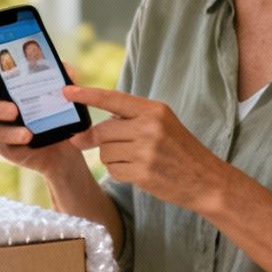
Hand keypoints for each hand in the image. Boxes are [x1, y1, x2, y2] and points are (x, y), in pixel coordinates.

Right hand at [0, 70, 90, 176]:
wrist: (67, 144)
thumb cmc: (58, 111)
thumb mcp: (64, 94)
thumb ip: (63, 79)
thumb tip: (67, 71)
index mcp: (6, 91)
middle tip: (14, 111)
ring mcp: (1, 130)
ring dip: (9, 132)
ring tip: (27, 134)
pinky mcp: (8, 149)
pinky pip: (6, 148)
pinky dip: (16, 146)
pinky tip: (28, 144)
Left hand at [63, 85, 234, 213]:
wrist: (206, 180)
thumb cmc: (180, 150)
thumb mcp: (161, 124)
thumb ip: (129, 120)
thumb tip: (87, 131)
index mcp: (153, 110)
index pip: (112, 99)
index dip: (86, 95)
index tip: (66, 92)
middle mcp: (149, 127)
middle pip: (102, 130)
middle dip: (98, 140)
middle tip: (107, 146)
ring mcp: (146, 150)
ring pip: (105, 152)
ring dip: (112, 158)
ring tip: (135, 159)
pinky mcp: (143, 173)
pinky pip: (113, 170)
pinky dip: (119, 172)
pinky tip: (138, 172)